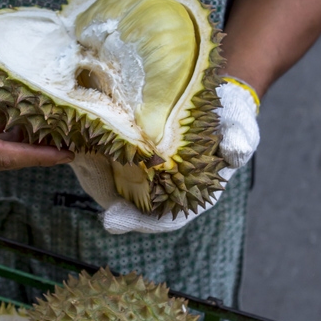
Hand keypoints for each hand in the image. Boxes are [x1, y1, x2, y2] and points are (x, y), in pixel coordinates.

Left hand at [70, 80, 258, 234]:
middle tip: (89, 181)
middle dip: (106, 195)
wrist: (220, 98)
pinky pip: (108, 159)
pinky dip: (94, 152)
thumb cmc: (233, 121)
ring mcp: (146, 171)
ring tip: (78, 157)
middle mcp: (163, 188)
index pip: (160, 219)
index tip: (113, 219)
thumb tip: (233, 151)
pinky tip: (80, 139)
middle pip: (127, 203)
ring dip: (93, 172)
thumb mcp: (242, 129)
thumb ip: (239, 142)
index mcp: (190, 194)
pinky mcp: (132, 150)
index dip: (136, 221)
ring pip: (112, 182)